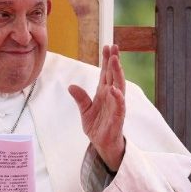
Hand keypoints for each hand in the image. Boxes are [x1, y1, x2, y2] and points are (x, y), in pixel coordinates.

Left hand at [68, 44, 125, 170]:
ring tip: (115, 61)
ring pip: (119, 86)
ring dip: (118, 73)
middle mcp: (111, 96)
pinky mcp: (118, 117)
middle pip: (114, 75)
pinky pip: (119, 106)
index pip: (106, 73)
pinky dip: (118, 98)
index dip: (107, 60)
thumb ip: (80, 98)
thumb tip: (71, 86)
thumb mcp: (85, 111)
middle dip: (114, 61)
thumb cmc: (97, 126)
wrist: (102, 144)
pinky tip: (115, 89)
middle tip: (114, 47)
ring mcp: (116, 106)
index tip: (108, 47)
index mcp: (104, 93)